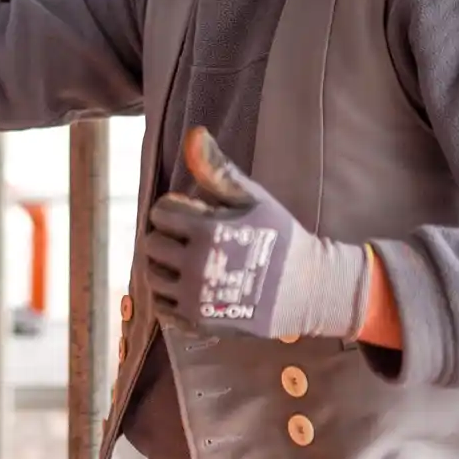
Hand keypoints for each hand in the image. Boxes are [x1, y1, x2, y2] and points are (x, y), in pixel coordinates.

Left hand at [143, 127, 370, 340]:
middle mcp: (197, 267)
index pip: (160, 213)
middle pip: (151, 244)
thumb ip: (217, 170)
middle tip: (189, 238)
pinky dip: (170, 296)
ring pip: (152, 276)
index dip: (175, 209)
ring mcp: (196, 299)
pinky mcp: (199, 323)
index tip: (195, 214)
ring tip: (188, 261)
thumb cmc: (281, 238)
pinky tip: (191, 287)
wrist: (308, 289)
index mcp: (207, 232)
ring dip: (164, 266)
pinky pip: (163, 308)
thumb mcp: (253, 199)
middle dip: (166, 236)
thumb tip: (194, 134)